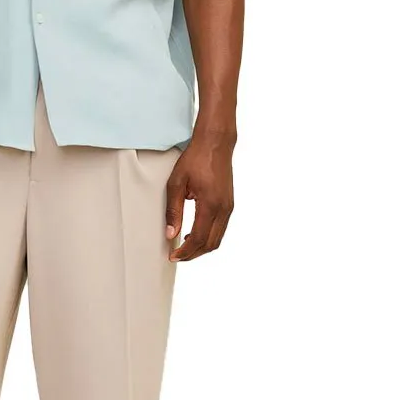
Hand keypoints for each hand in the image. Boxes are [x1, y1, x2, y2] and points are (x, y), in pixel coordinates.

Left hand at [164, 130, 234, 261]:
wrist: (215, 143)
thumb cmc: (195, 159)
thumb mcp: (176, 182)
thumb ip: (173, 210)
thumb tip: (171, 234)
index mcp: (210, 205)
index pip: (199, 239)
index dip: (186, 252)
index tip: (173, 256)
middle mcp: (223, 209)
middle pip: (211, 244)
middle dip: (194, 254)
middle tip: (177, 256)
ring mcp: (229, 207)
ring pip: (218, 238)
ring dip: (202, 247)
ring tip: (184, 247)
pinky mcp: (229, 204)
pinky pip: (221, 228)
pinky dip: (208, 237)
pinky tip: (195, 233)